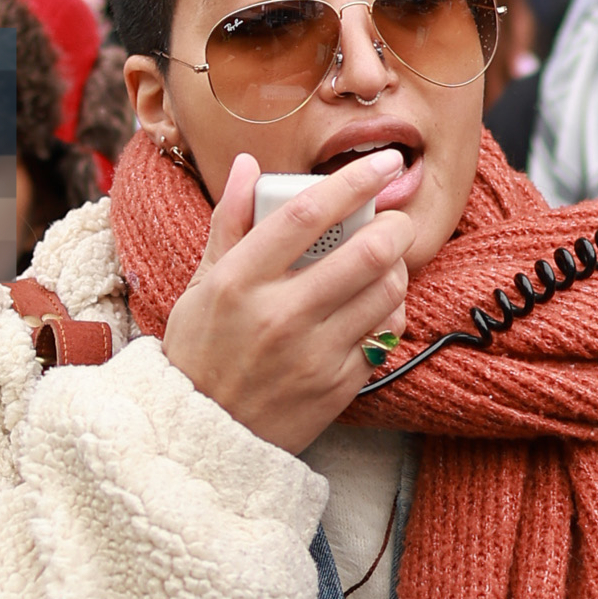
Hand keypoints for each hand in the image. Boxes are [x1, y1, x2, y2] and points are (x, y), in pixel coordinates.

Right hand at [161, 150, 415, 456]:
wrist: (204, 436)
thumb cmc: (201, 351)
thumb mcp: (201, 285)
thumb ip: (228, 223)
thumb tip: (247, 165)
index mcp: (238, 280)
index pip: (307, 212)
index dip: (354, 180)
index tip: (383, 162)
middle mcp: (278, 315)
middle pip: (366, 251)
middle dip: (395, 224)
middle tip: (394, 217)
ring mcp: (312, 353)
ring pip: (386, 291)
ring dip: (396, 268)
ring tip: (383, 262)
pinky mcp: (337, 385)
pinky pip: (386, 334)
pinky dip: (390, 311)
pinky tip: (375, 305)